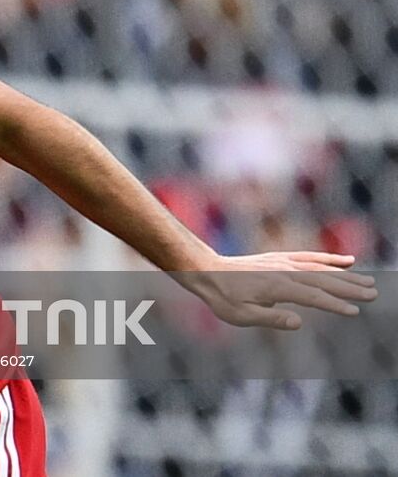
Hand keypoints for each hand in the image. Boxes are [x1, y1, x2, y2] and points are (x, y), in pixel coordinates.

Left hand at [181, 251, 376, 329]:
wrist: (206, 271)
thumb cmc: (222, 298)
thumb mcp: (240, 315)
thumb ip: (270, 318)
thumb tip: (298, 322)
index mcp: (276, 287)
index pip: (312, 297)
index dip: (333, 304)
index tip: (353, 311)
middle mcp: (283, 271)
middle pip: (322, 280)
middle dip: (348, 287)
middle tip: (373, 293)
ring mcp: (283, 263)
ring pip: (320, 268)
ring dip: (345, 275)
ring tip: (369, 282)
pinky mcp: (281, 258)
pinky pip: (310, 257)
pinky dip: (329, 259)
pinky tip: (347, 261)